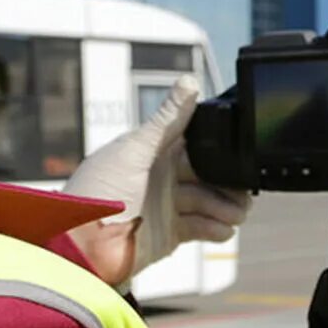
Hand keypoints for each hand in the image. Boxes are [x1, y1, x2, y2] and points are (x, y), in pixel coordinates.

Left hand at [64, 76, 251, 285]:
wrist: (83, 246)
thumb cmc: (98, 192)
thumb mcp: (135, 149)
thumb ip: (167, 119)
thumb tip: (189, 81)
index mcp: (153, 152)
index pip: (196, 146)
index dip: (218, 150)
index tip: (239, 154)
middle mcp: (162, 177)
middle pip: (208, 176)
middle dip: (228, 183)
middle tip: (245, 192)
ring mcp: (166, 206)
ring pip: (208, 202)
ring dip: (226, 208)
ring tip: (236, 215)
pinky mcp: (169, 234)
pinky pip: (201, 228)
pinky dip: (215, 229)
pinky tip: (223, 229)